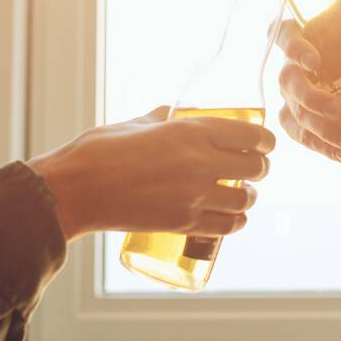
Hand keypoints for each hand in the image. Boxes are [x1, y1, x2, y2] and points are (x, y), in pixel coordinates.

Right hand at [28, 105, 275, 241]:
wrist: (74, 190)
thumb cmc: (99, 151)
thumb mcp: (136, 123)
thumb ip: (162, 118)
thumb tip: (175, 113)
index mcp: (190, 131)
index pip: (251, 135)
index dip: (265, 140)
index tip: (265, 143)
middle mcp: (200, 162)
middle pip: (256, 167)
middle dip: (260, 167)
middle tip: (255, 168)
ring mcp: (194, 196)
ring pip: (245, 199)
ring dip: (249, 196)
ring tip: (242, 193)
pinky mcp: (183, 223)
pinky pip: (227, 226)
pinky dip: (237, 222)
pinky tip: (234, 217)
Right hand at [271, 13, 340, 163]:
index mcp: (312, 37)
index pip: (285, 32)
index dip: (292, 46)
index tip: (314, 62)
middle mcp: (296, 66)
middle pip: (287, 79)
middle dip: (310, 98)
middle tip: (339, 110)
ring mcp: (294, 97)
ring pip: (294, 114)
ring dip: (322, 130)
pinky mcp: (301, 123)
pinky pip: (302, 137)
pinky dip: (324, 148)